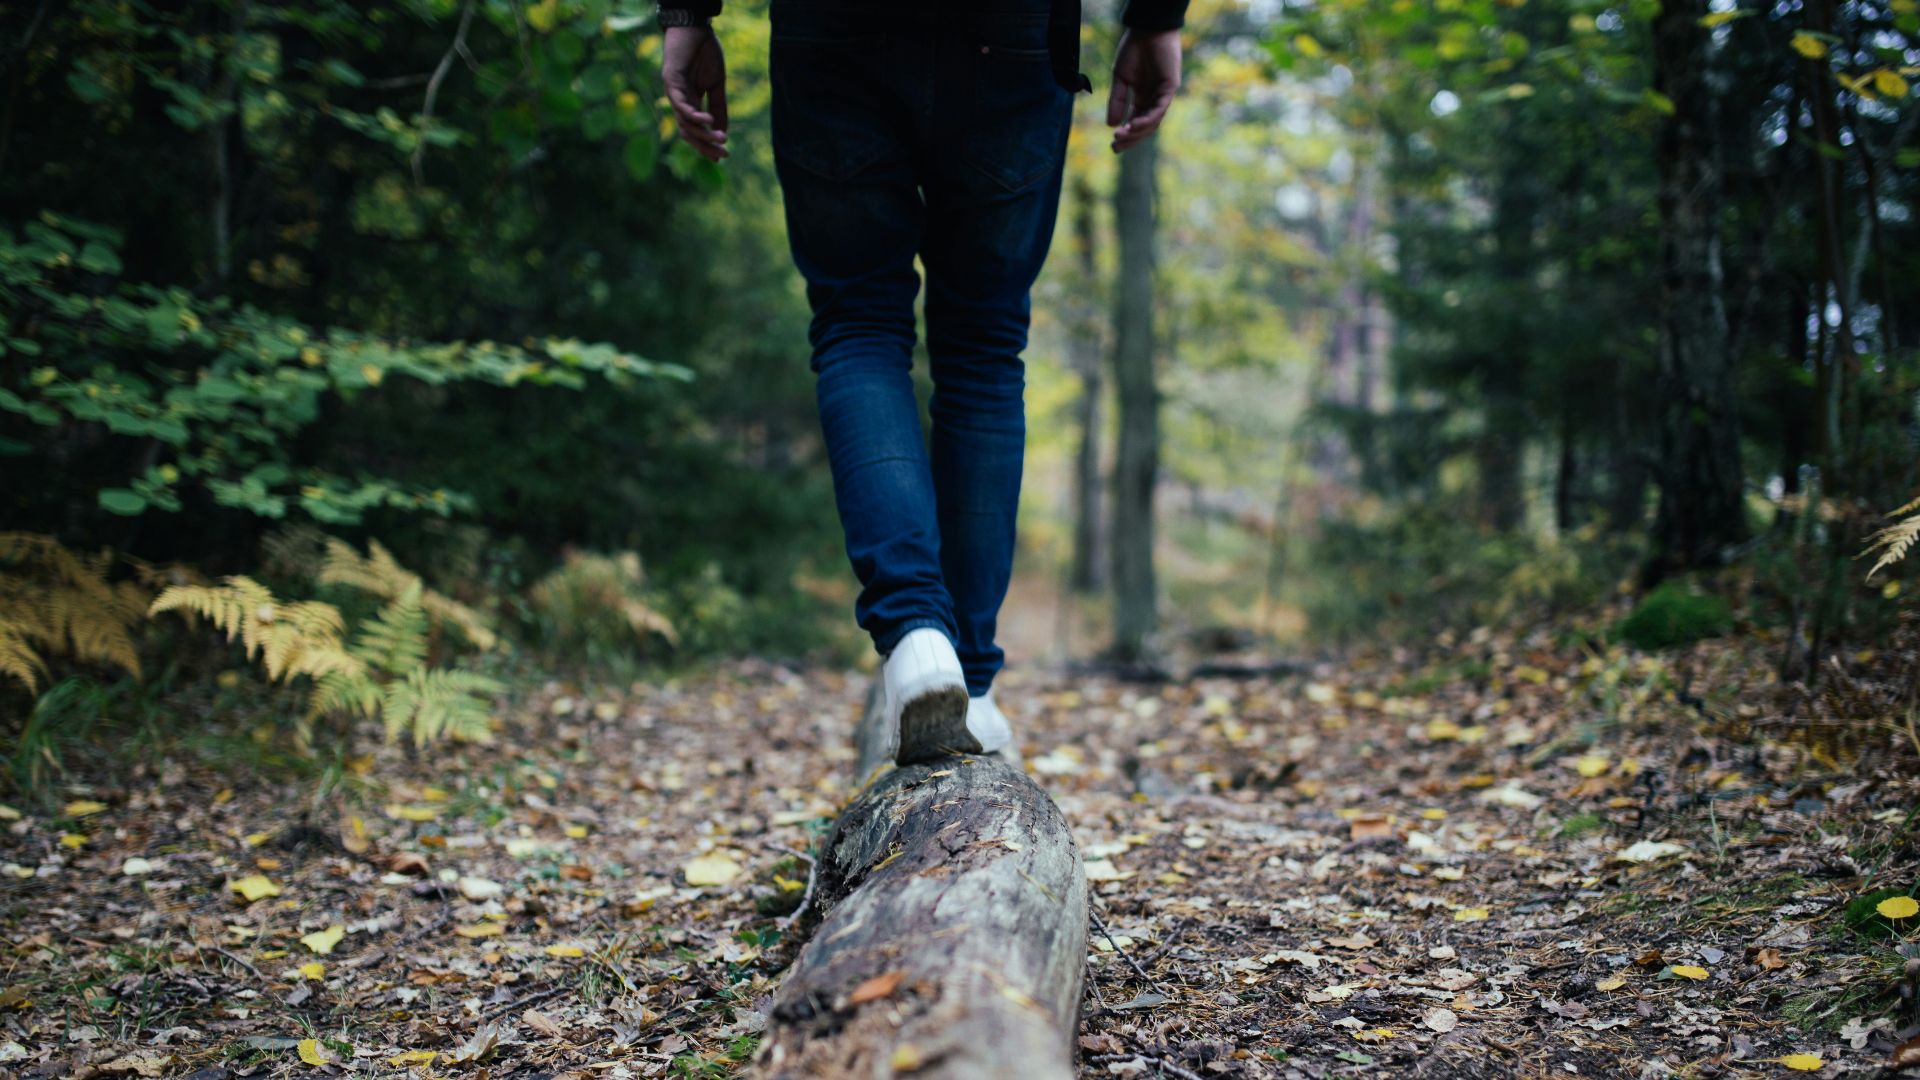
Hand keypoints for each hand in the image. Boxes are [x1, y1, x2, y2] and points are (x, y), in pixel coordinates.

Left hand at [663, 25, 728, 160]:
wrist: (695, 27)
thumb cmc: (705, 52)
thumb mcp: (716, 84)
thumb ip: (718, 107)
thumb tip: (722, 131)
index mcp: (690, 102)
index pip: (695, 130)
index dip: (706, 145)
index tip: (721, 157)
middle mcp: (679, 101)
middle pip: (688, 132)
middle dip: (705, 145)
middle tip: (723, 155)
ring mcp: (673, 92)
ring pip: (684, 121)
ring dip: (702, 133)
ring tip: (720, 138)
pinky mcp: (670, 80)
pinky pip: (680, 103)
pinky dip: (693, 114)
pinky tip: (707, 120)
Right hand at [1106, 28, 1181, 152]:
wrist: (1147, 30)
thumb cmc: (1134, 50)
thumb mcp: (1120, 78)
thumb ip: (1117, 100)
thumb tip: (1111, 124)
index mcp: (1143, 97)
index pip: (1135, 122)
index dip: (1125, 135)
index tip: (1112, 146)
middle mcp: (1154, 99)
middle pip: (1145, 126)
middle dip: (1130, 138)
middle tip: (1115, 147)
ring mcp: (1163, 94)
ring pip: (1153, 121)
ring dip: (1137, 131)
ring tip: (1121, 136)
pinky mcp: (1170, 87)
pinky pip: (1160, 108)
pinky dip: (1148, 118)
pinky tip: (1134, 124)